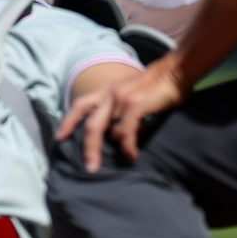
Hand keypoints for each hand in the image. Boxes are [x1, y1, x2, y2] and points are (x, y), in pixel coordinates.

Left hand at [57, 59, 189, 171]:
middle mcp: (110, 94)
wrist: (175, 70)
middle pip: (90, 124)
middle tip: (89, 167)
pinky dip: (127, 147)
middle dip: (88, 148)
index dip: (68, 122)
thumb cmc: (156, 85)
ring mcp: (121, 98)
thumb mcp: (130, 94)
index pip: (81, 105)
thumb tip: (115, 136)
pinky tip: (132, 156)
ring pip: (108, 131)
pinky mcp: (135, 104)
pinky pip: (125, 131)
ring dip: (113, 149)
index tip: (60, 138)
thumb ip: (120, 110)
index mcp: (107, 91)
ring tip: (119, 162)